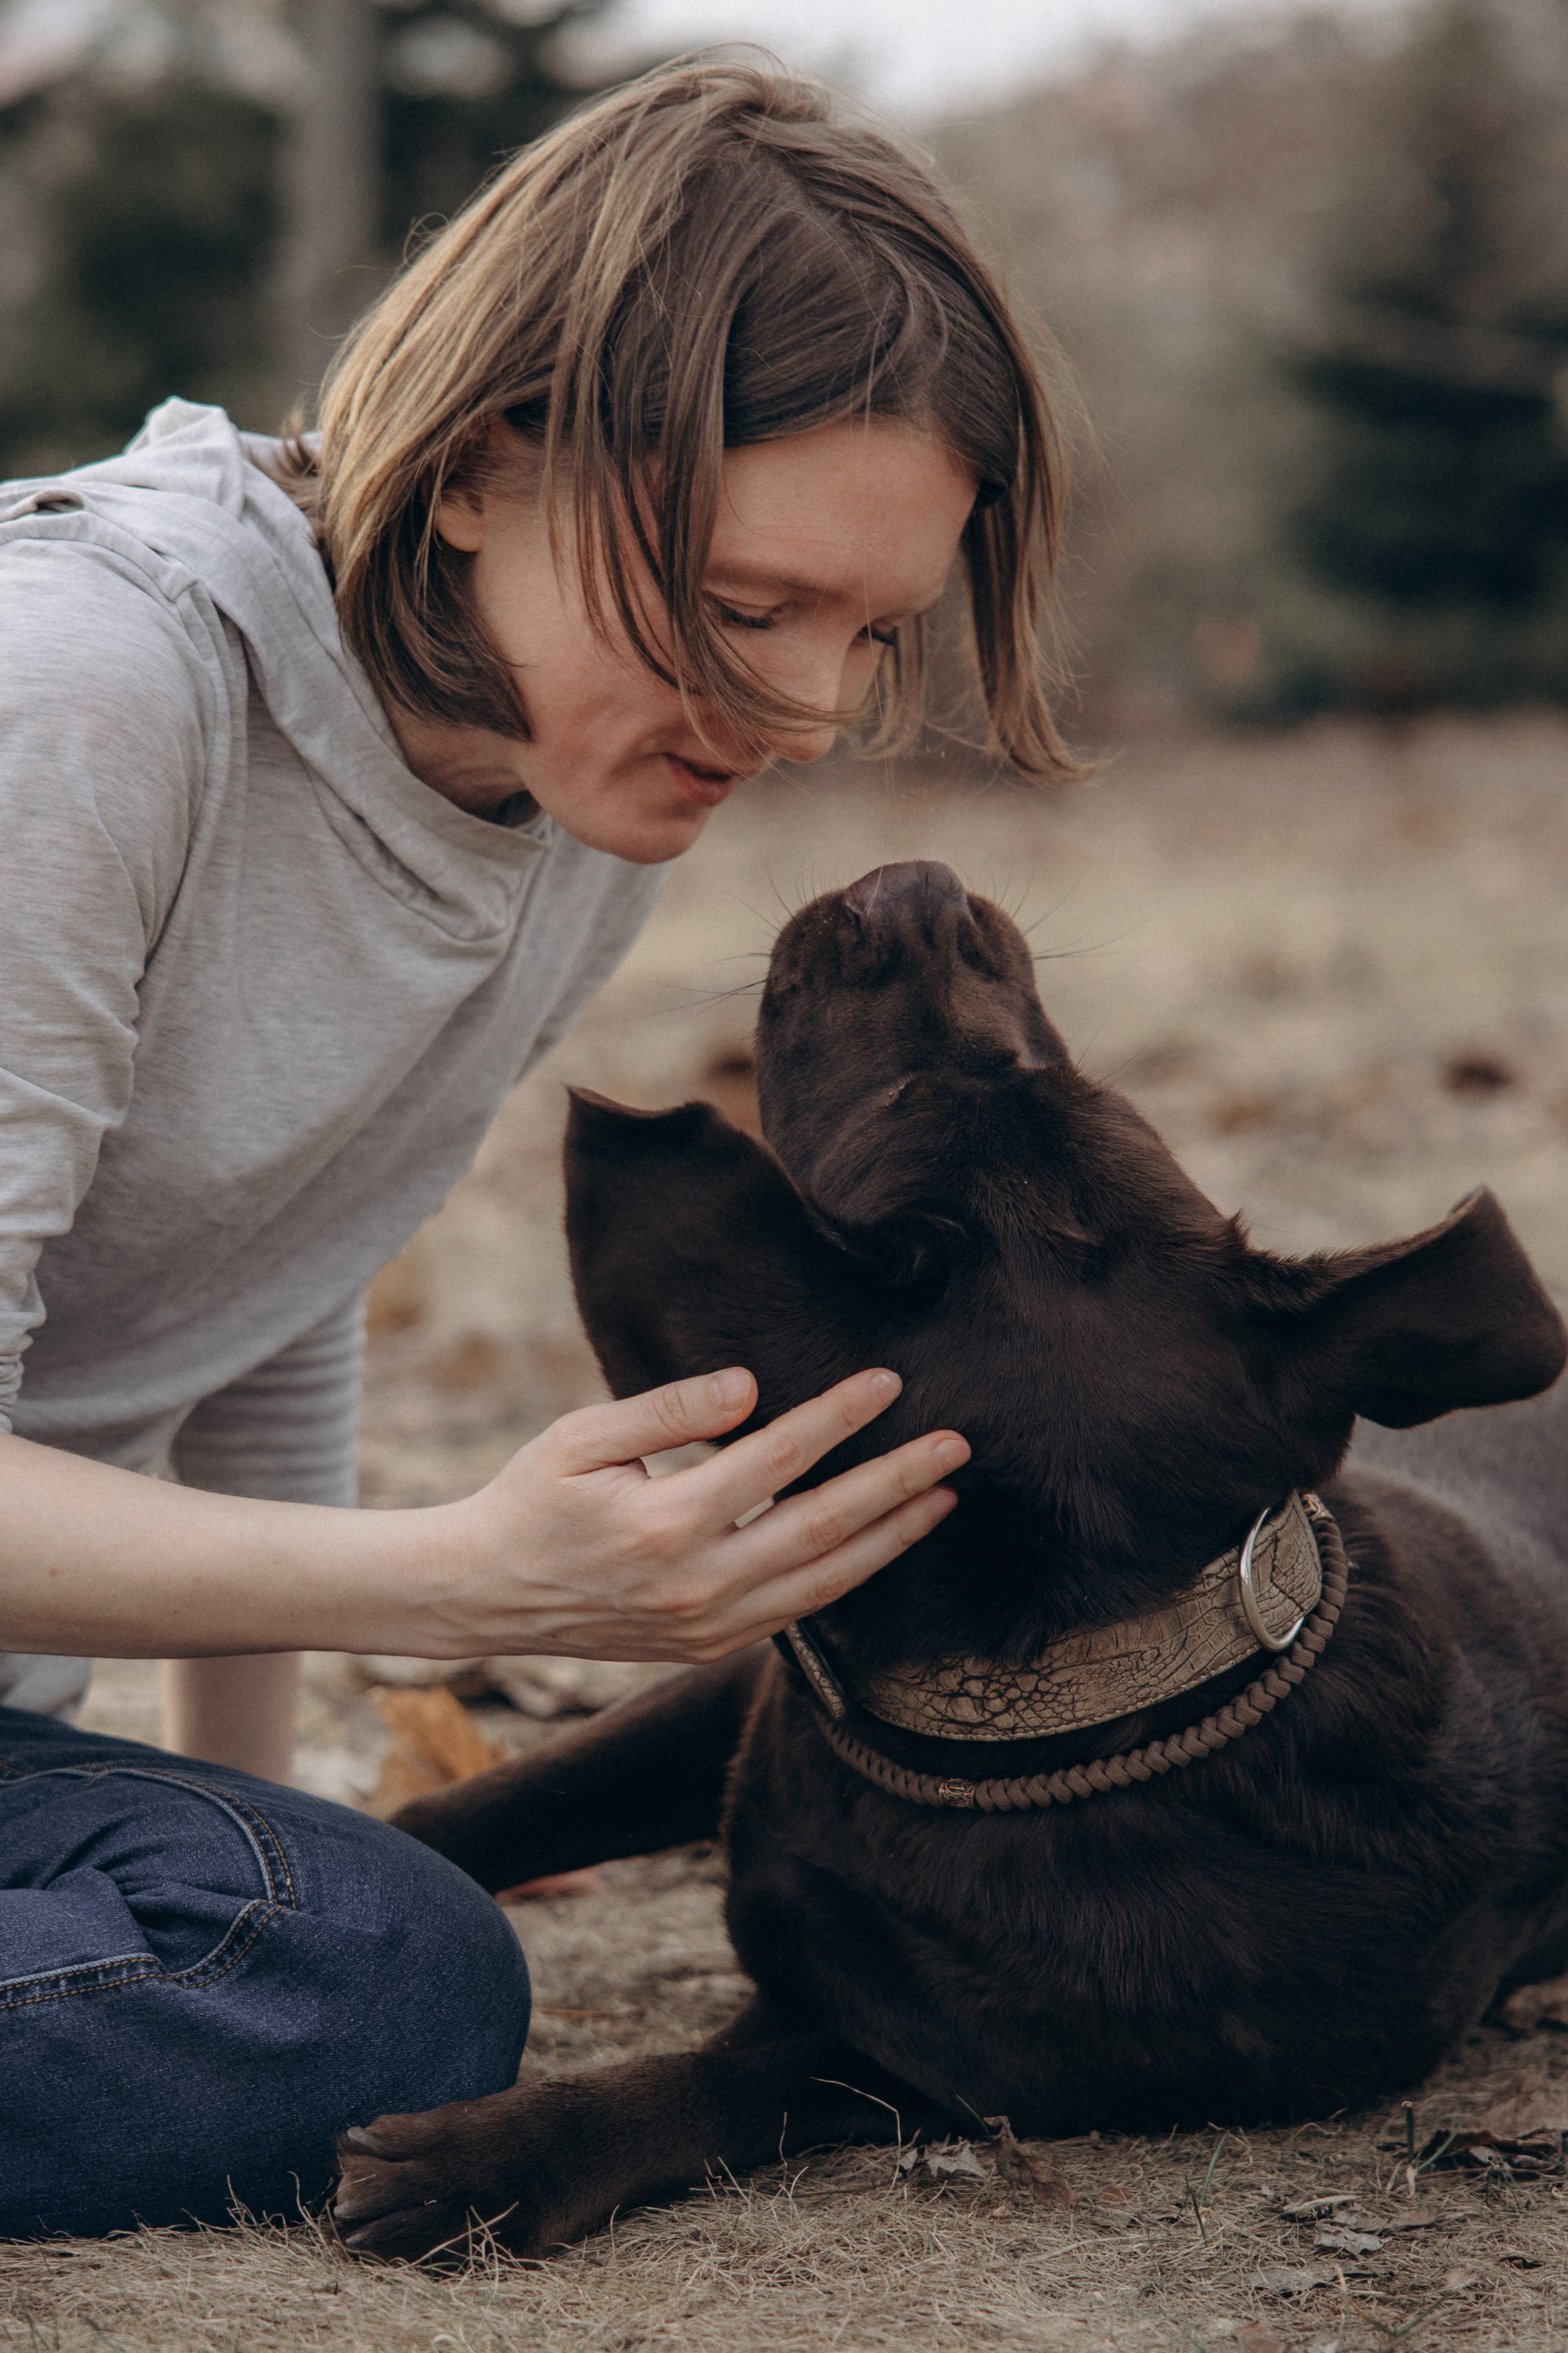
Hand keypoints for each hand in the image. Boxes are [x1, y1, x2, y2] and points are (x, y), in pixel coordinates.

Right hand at [441, 1367, 966, 1664]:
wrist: (484, 1597)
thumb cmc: (531, 1500)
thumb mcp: (579, 1439)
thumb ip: (666, 1410)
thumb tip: (752, 1387)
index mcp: (663, 1524)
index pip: (777, 1459)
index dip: (838, 1418)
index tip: (888, 1383)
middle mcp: (696, 1585)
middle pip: (823, 1527)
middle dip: (898, 1483)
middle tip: (957, 1446)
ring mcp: (707, 1626)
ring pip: (825, 1581)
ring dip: (893, 1538)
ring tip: (945, 1497)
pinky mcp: (708, 1647)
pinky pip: (798, 1613)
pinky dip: (848, 1577)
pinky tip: (883, 1544)